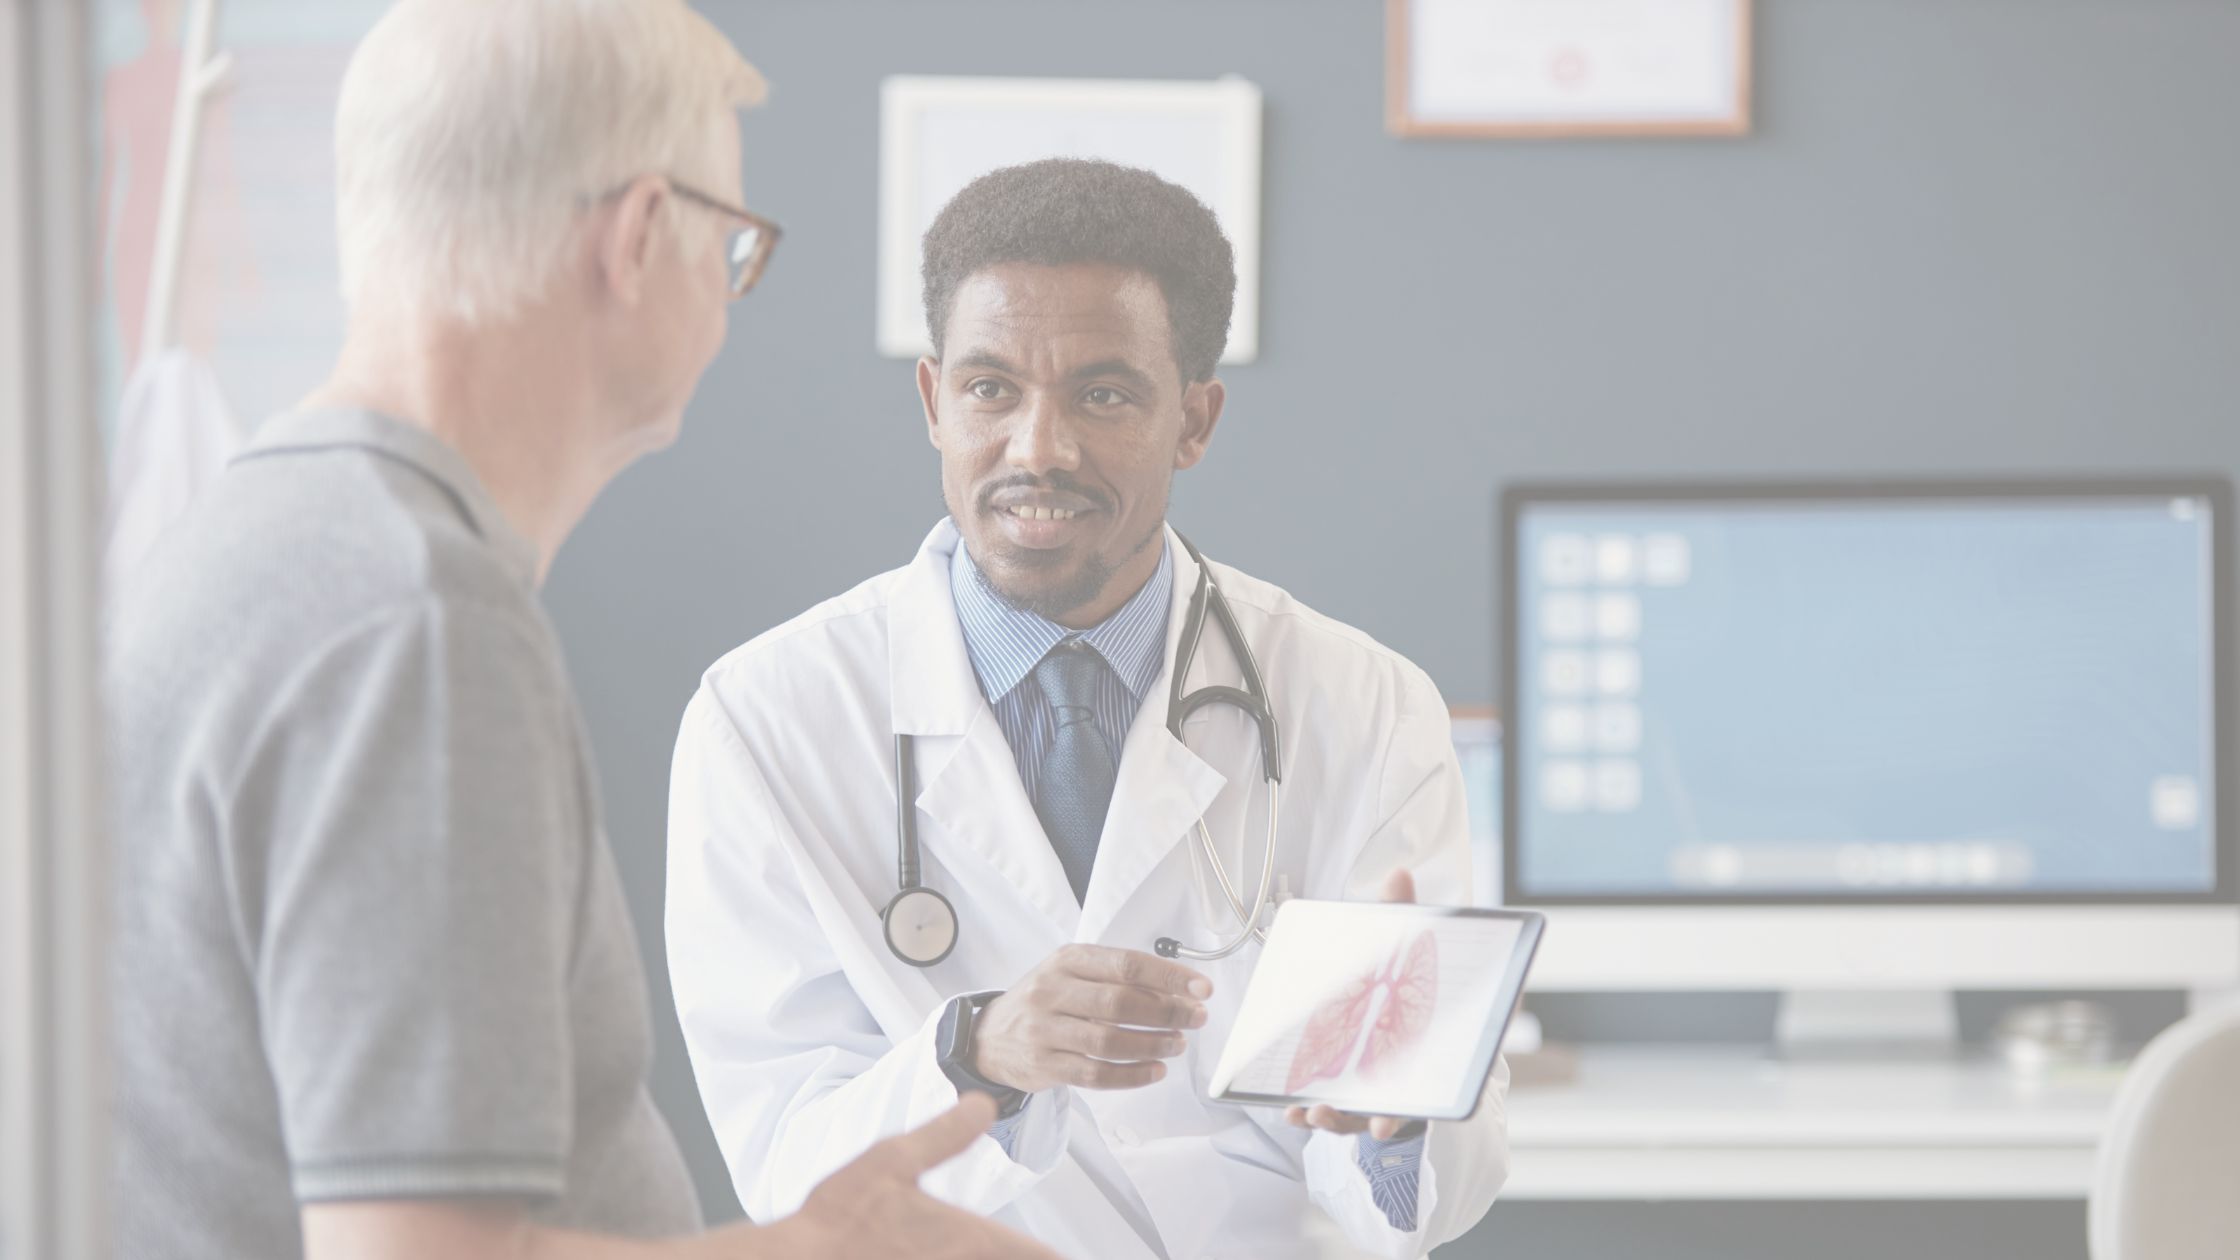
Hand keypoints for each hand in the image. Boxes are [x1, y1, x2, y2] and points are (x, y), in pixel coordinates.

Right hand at [769, 1094, 1060, 1259]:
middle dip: (1028, 1259)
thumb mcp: (894, 1161)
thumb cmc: (841, 1219)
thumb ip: (945, 1135)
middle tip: (1039, 1252)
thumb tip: (984, 1104)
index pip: (1044, 1258)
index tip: (1063, 1252)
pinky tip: (939, 1257)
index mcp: (974, 1241)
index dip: (1057, 1257)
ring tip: (998, 1252)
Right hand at [971, 944, 1210, 1093]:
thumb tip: (1178, 989)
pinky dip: (1131, 1075)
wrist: (989, 1037)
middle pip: (1120, 1003)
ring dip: (1152, 1044)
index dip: (1169, 977)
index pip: (1126, 965)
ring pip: (1109, 1041)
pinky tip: (1154, 1070)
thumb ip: (1116, 977)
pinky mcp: (1044, 1065)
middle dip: (1167, 1012)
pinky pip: (1095, 1074)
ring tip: (1177, 1044)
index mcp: (1067, 961)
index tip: (1200, 988)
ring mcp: (1045, 1031)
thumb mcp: (1071, 973)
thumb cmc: (1044, 1001)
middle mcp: (1053, 992)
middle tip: (1195, 1018)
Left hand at [1286, 867, 1423, 1142]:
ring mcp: (1378, 1089)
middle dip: (1364, 1120)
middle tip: (1339, 1121)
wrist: (1400, 995)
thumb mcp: (1403, 947)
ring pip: (1358, 1116)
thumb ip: (1402, 915)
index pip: (1423, 1086)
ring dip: (1333, 1120)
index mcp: (1428, 1051)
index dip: (1403, 1111)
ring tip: (1310, 1113)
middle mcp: (1407, 1077)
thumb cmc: (1405, 979)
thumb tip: (1398, 873)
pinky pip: (1334, 1110)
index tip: (1383, 1126)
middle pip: (1389, 1110)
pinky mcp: (1352, 1092)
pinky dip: (1312, 1112)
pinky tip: (1290, 1110)